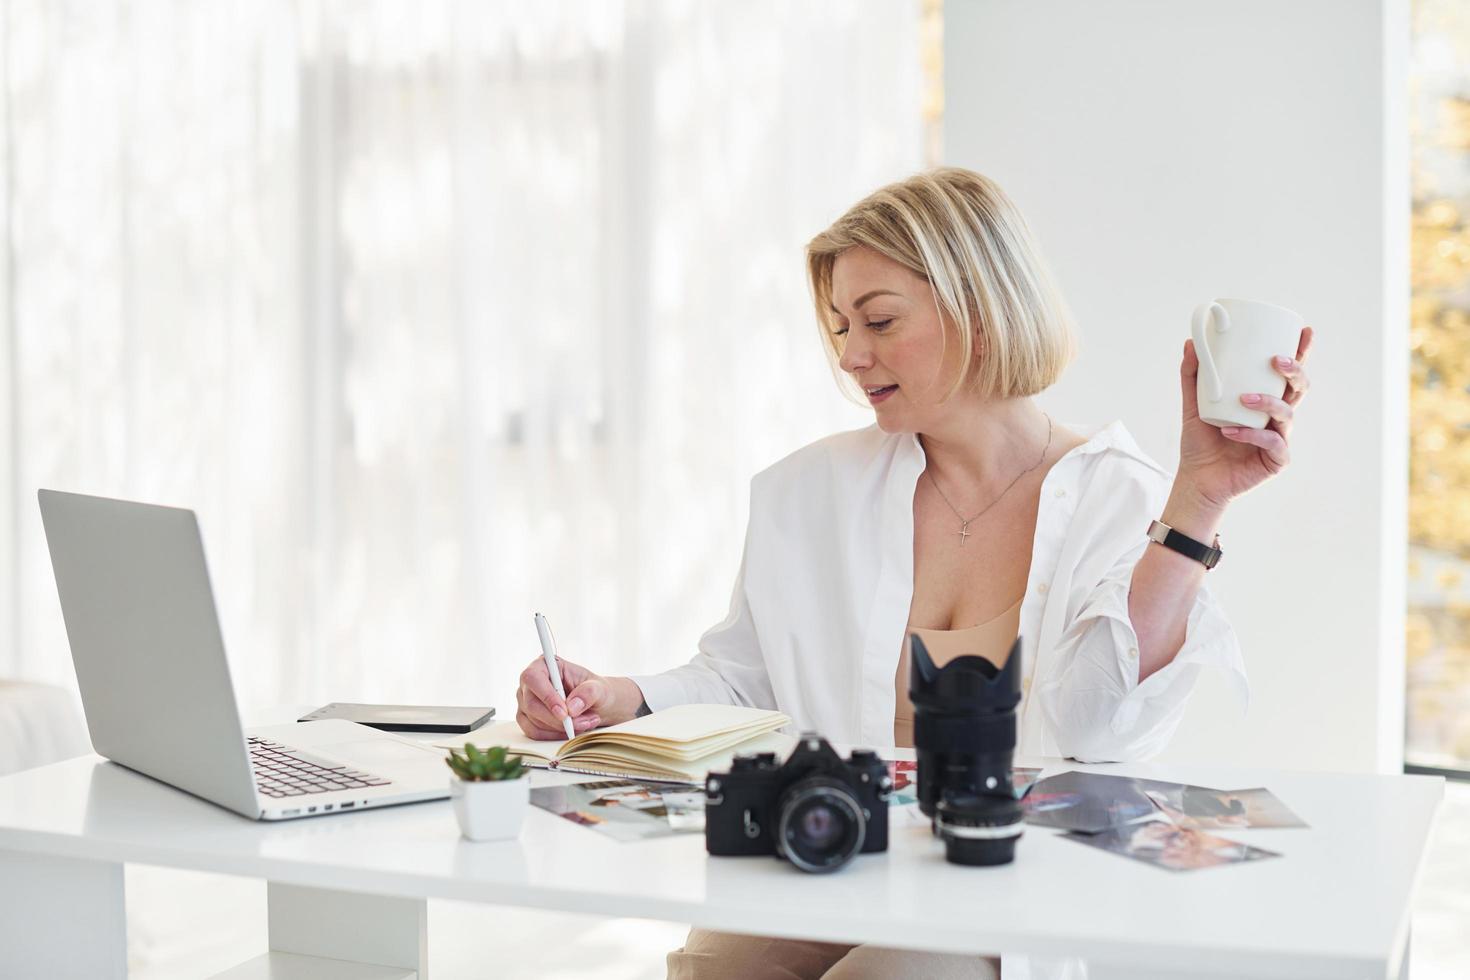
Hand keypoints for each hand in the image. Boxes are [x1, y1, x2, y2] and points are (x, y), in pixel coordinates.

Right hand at [515, 655, 614, 739]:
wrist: (596, 705)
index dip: (546, 696)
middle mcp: (531, 682)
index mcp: (545, 665)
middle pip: (531, 703)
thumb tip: (572, 707)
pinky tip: (569, 731)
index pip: (534, 677)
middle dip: (557, 719)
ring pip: (533, 720)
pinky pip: (534, 732)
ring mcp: (526, 700)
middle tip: (581, 723)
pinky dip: (553, 735)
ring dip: (559, 728)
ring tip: (584, 723)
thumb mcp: (599, 688)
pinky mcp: (526, 718)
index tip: (564, 712)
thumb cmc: (594, 691)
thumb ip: (588, 693)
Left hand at [1176, 326, 1314, 509]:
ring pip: (1287, 414)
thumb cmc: (1200, 442)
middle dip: (1294, 372)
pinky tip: (1231, 431)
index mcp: (1265, 400)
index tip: (1304, 331)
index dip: (1301, 353)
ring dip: (1268, 402)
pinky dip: (1251, 435)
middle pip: (1299, 389)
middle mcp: (1276, 417)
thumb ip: (1193, 376)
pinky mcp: (1276, 460)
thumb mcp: (1193, 405)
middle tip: (1276, 361)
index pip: (1287, 374)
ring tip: (1243, 399)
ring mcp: (1279, 438)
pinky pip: (1272, 443)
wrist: (1196, 478)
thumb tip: (1190, 342)